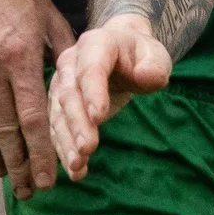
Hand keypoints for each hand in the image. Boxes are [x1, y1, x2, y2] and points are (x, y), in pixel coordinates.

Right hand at [0, 0, 75, 196]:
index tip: (48, 179)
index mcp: (22, 56)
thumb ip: (64, 51)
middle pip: (4, 131)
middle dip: (18, 165)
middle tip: (27, 190)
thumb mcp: (48, 15)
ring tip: (3, 177)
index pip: (33, 118)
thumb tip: (79, 82)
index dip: (41, 153)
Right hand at [50, 14, 174, 180]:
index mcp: (96, 44)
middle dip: (77, 123)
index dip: (94, 92)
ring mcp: (60, 84)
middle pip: (70, 94)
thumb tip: (146, 77)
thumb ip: (154, 66)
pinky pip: (57, 129)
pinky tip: (76, 171)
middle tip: (88, 148)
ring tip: (78, 165)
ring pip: (58, 115)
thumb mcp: (156, 56)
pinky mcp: (57, 105)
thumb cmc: (141, 55)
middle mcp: (71, 63)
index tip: (99, 117)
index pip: (91, 68)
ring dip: (66, 142)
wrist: (122, 52)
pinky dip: (64, 150)